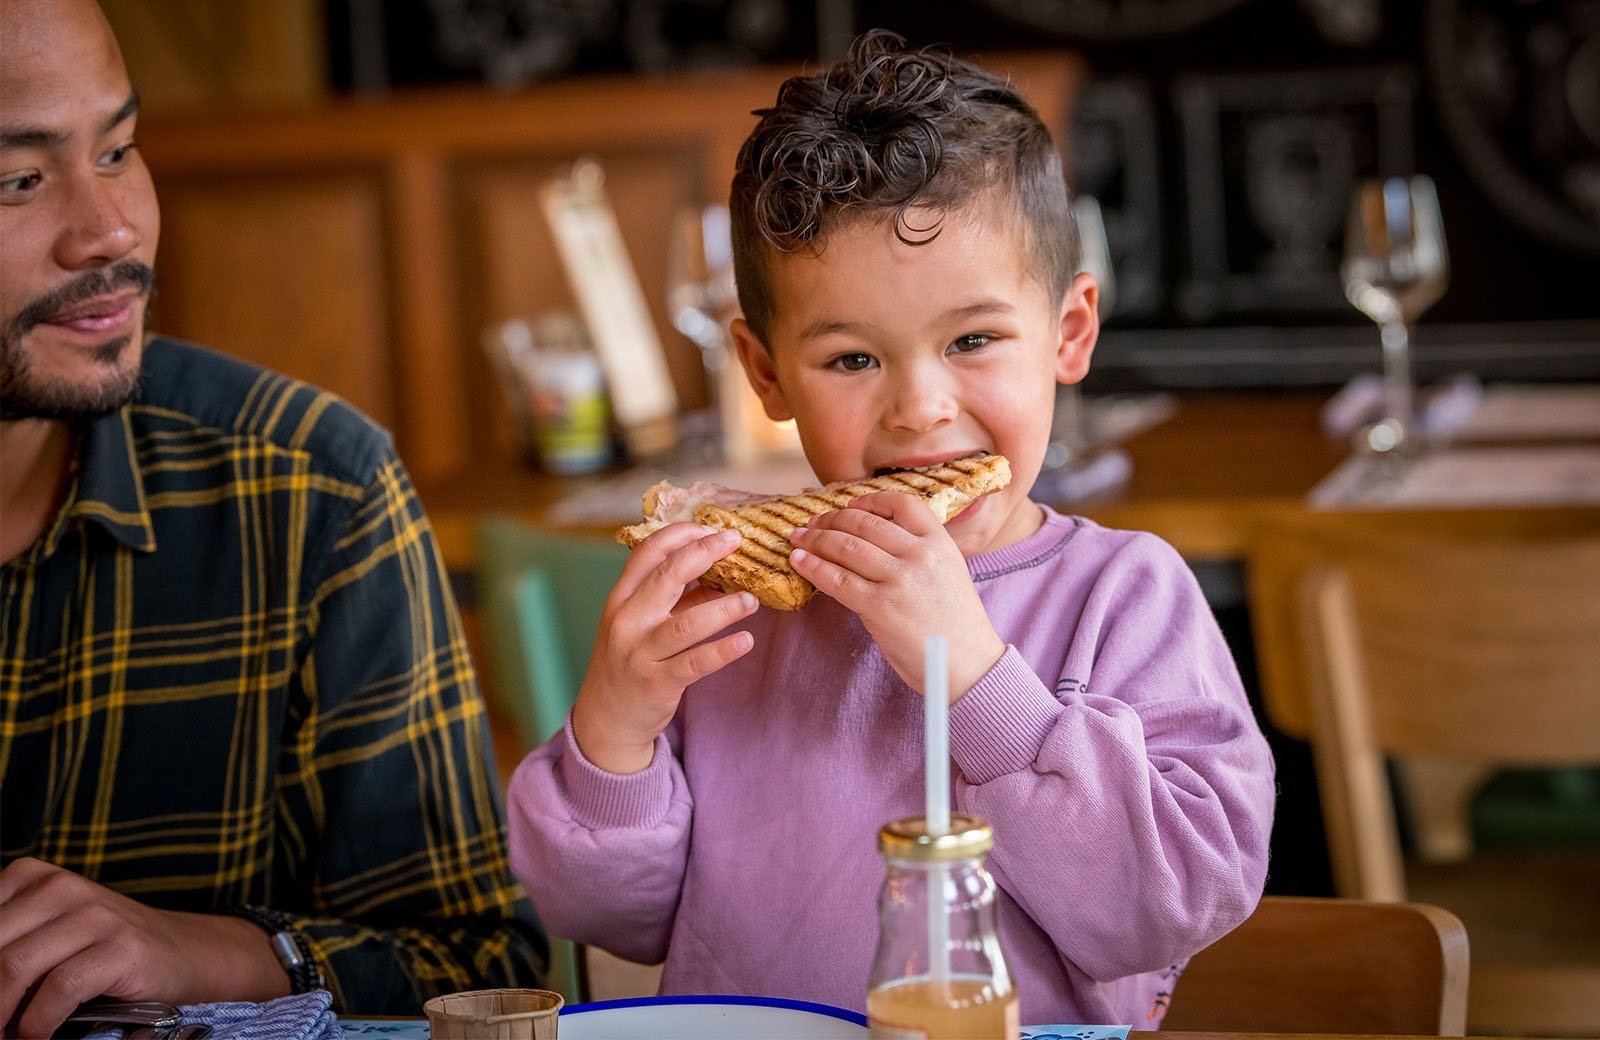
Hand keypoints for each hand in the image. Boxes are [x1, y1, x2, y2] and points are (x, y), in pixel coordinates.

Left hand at [0, 857, 287, 1038]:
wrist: (185, 952)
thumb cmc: (106, 948)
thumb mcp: (49, 930)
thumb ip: (8, 944)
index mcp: (36, 877)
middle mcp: (63, 888)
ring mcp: (96, 916)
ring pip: (14, 968)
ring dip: (1, 1017)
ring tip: (5, 1035)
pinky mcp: (121, 948)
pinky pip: (59, 989)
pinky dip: (37, 1024)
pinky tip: (36, 1036)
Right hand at [571, 523, 758, 774]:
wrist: (605, 719)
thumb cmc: (629, 662)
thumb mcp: (641, 624)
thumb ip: (676, 600)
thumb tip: (721, 579)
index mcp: (621, 598)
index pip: (648, 552)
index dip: (682, 534)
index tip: (713, 528)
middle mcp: (626, 620)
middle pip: (667, 576)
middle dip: (705, 553)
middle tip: (736, 541)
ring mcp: (639, 652)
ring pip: (686, 623)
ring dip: (724, 608)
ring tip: (752, 600)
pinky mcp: (656, 683)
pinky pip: (694, 663)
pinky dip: (722, 650)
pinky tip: (745, 640)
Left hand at [790, 492, 1004, 699]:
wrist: (970, 665)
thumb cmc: (955, 625)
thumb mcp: (946, 573)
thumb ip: (915, 554)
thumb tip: (868, 543)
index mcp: (939, 542)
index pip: (901, 503)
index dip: (870, 501)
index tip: (849, 506)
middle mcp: (919, 555)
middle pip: (865, 523)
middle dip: (832, 520)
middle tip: (813, 523)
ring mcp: (899, 579)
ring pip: (846, 547)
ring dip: (815, 539)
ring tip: (799, 539)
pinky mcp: (880, 607)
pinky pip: (837, 579)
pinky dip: (813, 567)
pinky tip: (800, 561)